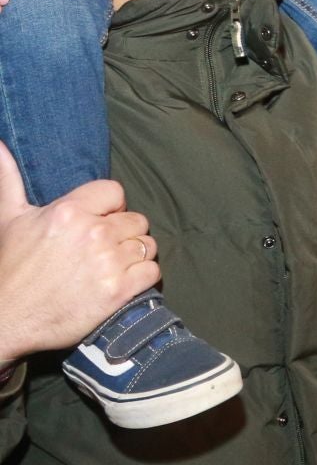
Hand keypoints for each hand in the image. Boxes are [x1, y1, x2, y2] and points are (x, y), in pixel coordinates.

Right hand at [0, 142, 159, 364]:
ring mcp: (108, 262)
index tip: (98, 222)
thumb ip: (10, 179)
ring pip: (148, 245)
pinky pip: (152, 272)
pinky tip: (121, 283)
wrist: (7, 319)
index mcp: (69, 211)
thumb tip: (0, 144)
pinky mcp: (119, 291)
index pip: (116, 192)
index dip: (111, 208)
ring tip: (111, 267)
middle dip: (123, 234)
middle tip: (102, 251)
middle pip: (136, 220)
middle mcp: (93, 233)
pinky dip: (142, 278)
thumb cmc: (10, 269)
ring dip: (135, 256)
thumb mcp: (9, 218)